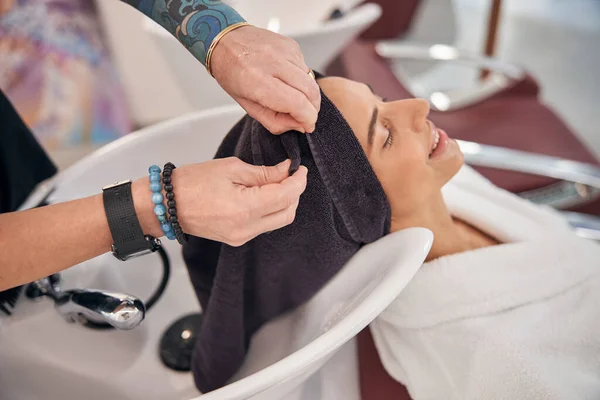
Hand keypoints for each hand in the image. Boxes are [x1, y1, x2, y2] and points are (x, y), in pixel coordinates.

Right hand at [172, 158, 306, 245]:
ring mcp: (241, 237)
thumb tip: (287, 170)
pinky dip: (272, 210)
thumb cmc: (191, 183)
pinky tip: (266, 194)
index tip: (300, 168)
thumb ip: (263, 172)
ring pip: (278, 221)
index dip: (298, 181)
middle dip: (294, 192)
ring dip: (284, 202)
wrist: (165, 205)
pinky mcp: (237, 239)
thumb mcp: (231, 168)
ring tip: (277, 181)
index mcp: (244, 209)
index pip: (286, 196)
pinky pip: (264, 226)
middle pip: (287, 213)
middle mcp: (246, 228)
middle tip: (291, 173)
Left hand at [211, 25, 320, 133]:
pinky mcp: (291, 44)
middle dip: (313, 108)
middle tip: (306, 115)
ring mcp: (284, 51)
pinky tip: (287, 78)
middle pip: (310, 91)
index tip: (308, 126)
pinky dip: (301, 78)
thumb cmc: (232, 75)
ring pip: (310, 80)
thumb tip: (300, 126)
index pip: (297, 103)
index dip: (307, 118)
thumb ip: (275, 121)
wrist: (226, 41)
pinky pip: (305, 68)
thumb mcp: (248, 106)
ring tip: (293, 96)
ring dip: (308, 94)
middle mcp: (273, 62)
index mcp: (257, 81)